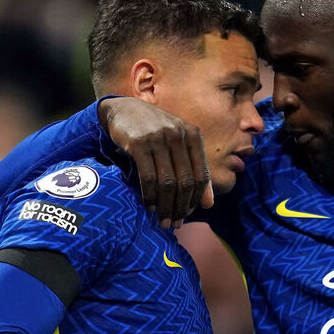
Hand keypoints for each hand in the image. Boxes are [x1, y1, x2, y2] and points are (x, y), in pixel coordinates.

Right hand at [98, 97, 212, 227]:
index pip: (202, 175)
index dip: (196, 200)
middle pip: (185, 181)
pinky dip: (150, 196)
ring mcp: (158, 138)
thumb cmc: (153, 130)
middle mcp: (178, 135)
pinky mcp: (138, 143)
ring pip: (168, 182)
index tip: (189, 215)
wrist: (123, 110)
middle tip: (175, 224)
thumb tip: (209, 204)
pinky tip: (149, 206)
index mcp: (193, 135)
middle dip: (181, 207)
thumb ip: (194, 169)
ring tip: (163, 221)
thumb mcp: (178, 144)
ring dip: (165, 206)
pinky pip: (148, 177)